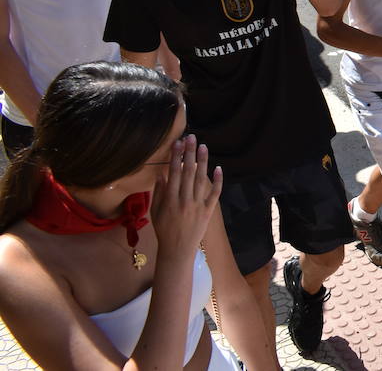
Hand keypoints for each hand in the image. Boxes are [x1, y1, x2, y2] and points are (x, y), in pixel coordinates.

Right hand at [150, 134, 222, 259]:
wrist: (177, 250)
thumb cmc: (164, 230)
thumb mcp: (156, 212)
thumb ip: (159, 193)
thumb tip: (161, 174)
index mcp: (169, 200)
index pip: (173, 173)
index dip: (175, 157)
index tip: (177, 143)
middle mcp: (184, 200)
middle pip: (187, 172)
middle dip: (189, 153)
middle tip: (191, 137)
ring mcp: (197, 205)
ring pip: (200, 179)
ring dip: (202, 161)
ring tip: (203, 146)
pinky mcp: (208, 211)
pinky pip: (214, 193)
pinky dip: (217, 181)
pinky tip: (218, 168)